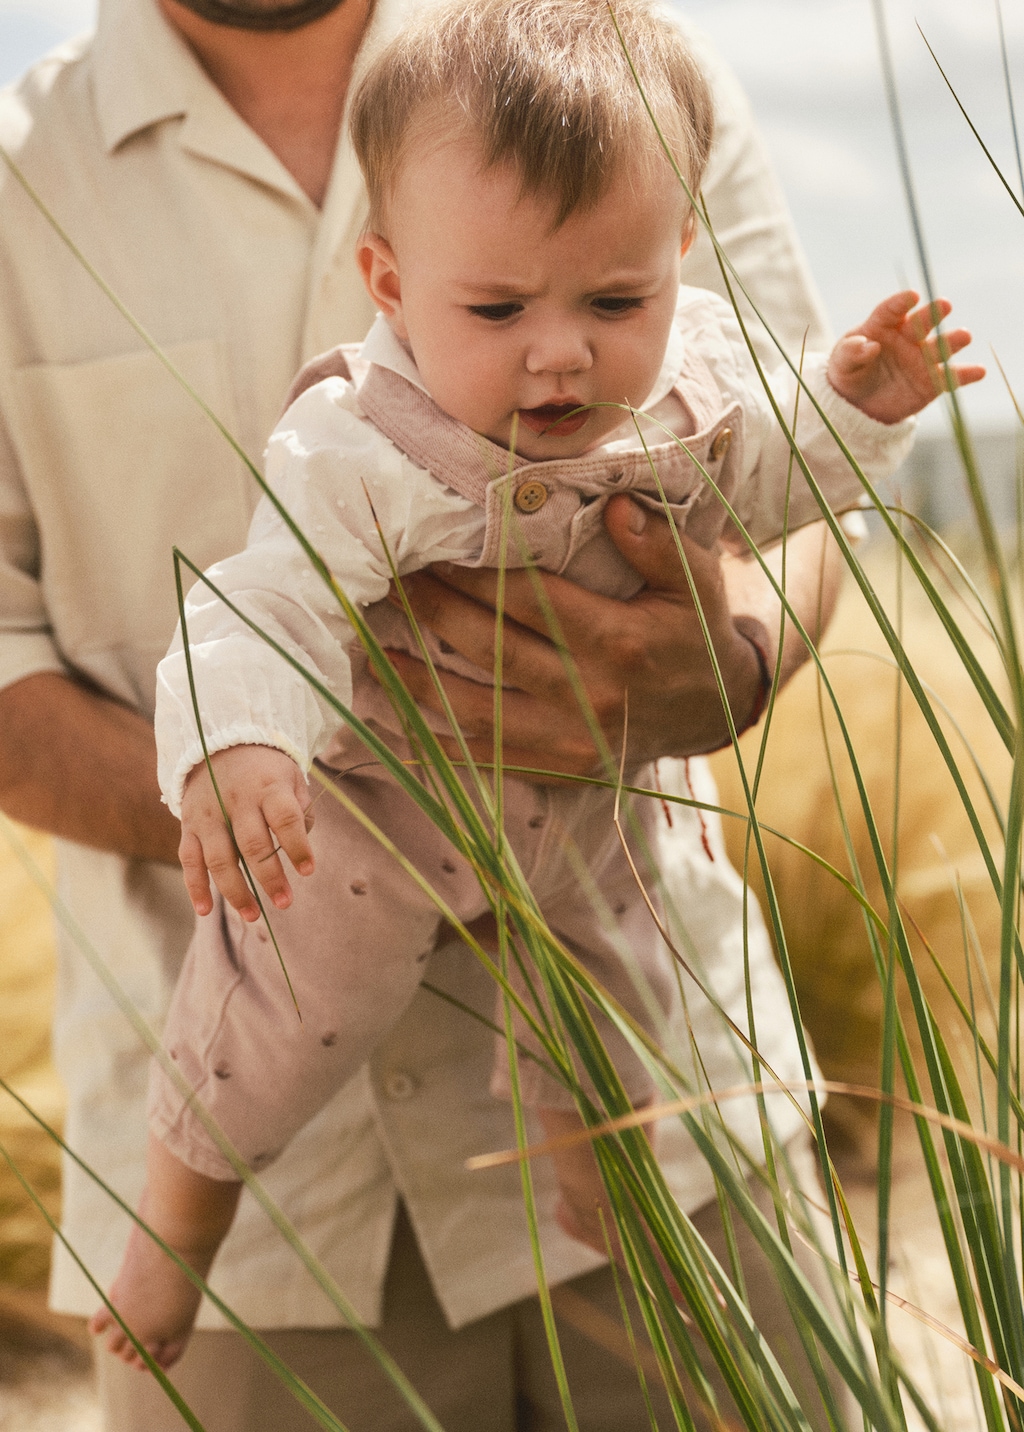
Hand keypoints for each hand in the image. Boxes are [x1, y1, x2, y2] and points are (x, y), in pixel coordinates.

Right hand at [178, 746, 314, 920]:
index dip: (297, 846)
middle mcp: (235, 801)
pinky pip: (189, 860)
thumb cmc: (266, 772)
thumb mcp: (291, 779)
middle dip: (269, 877)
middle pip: (252, 844)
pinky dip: (195, 886)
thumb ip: (300, 811)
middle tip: (284, 902)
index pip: (285, 819)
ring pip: (219, 858)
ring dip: (235, 891)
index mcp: (268, 788)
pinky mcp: (189, 826)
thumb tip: (300, 847)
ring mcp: (209, 815)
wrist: (221, 746)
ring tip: (253, 915)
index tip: (308, 871)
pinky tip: (205, 909)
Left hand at [383, 494, 766, 775]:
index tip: (429, 545)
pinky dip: (436, 742)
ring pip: (476, 711)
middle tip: (386, 578)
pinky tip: (394, 718)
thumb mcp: (697, 581)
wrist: (715, 714)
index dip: (474, 574)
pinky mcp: (557, 771)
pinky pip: (485, 760)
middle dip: (432, 611)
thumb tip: (613, 505)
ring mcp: (569, 742)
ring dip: (416, 679)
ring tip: (370, 644)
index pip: (530, 601)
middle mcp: (590, 697)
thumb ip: (657, 543)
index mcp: (621, 642)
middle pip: (492, 650)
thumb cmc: (696, 633)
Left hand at [827, 290, 983, 424]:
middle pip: (922, 322)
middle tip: (944, 305)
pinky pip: (951, 377)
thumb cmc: (849, 373)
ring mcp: (922, 358)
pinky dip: (966, 374)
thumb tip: (868, 346)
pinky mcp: (932, 381)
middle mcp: (908, 337)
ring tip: (964, 336)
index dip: (900, 302)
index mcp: (883, 326)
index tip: (911, 297)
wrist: (857, 405)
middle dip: (933, 313)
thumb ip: (851, 352)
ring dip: (953, 340)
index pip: (891, 310)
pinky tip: (979, 371)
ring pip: (940, 346)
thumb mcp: (841, 364)